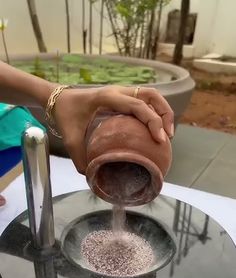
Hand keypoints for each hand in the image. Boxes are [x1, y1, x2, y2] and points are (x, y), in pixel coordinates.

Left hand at [53, 85, 173, 172]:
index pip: (137, 105)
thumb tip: (92, 176)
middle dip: (164, 114)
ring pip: (151, 95)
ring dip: (162, 112)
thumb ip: (80, 158)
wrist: (58, 99)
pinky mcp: (122, 98)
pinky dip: (154, 113)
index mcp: (107, 97)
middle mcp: (118, 92)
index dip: (153, 121)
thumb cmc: (65, 115)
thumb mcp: (70, 138)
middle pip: (151, 95)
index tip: (160, 139)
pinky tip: (154, 131)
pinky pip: (144, 101)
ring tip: (166, 135)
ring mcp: (121, 93)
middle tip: (167, 137)